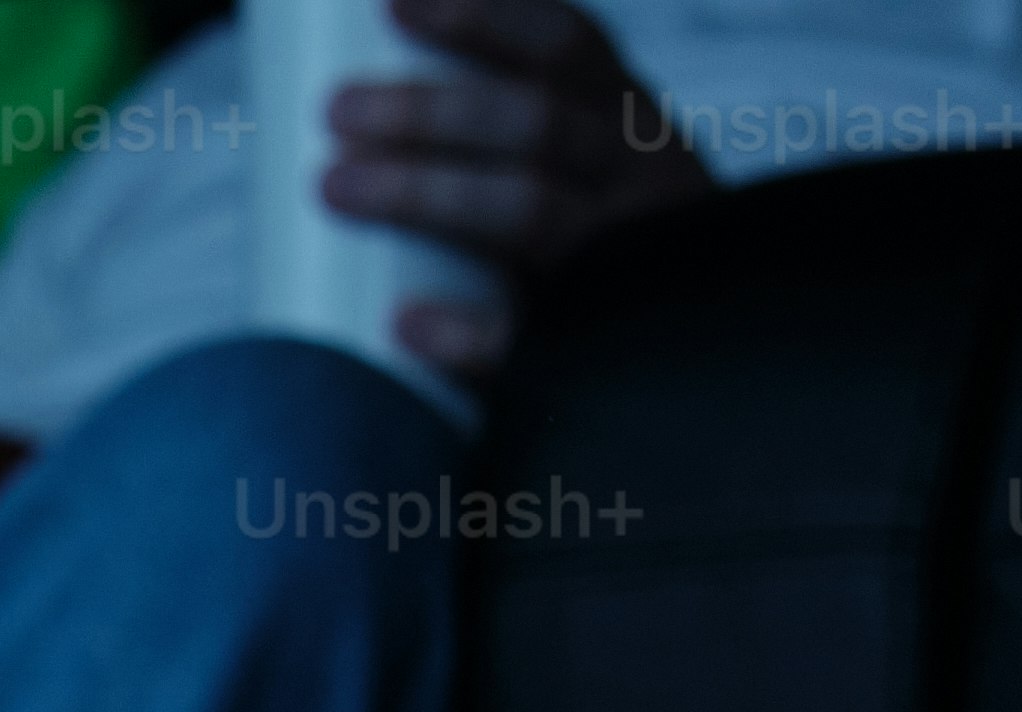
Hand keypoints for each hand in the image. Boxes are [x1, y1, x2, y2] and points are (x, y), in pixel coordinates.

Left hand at [320, 0, 719, 383]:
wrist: (687, 366)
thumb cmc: (585, 252)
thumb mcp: (576, 172)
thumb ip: (501, 137)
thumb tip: (361, 87)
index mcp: (626, 117)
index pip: (567, 44)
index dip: (482, 16)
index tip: (390, 5)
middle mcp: (643, 171)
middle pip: (534, 122)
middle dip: (427, 111)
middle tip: (334, 111)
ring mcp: (633, 257)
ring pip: (530, 209)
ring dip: (425, 192)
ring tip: (334, 185)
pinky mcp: (609, 345)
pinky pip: (536, 335)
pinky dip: (468, 331)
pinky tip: (405, 325)